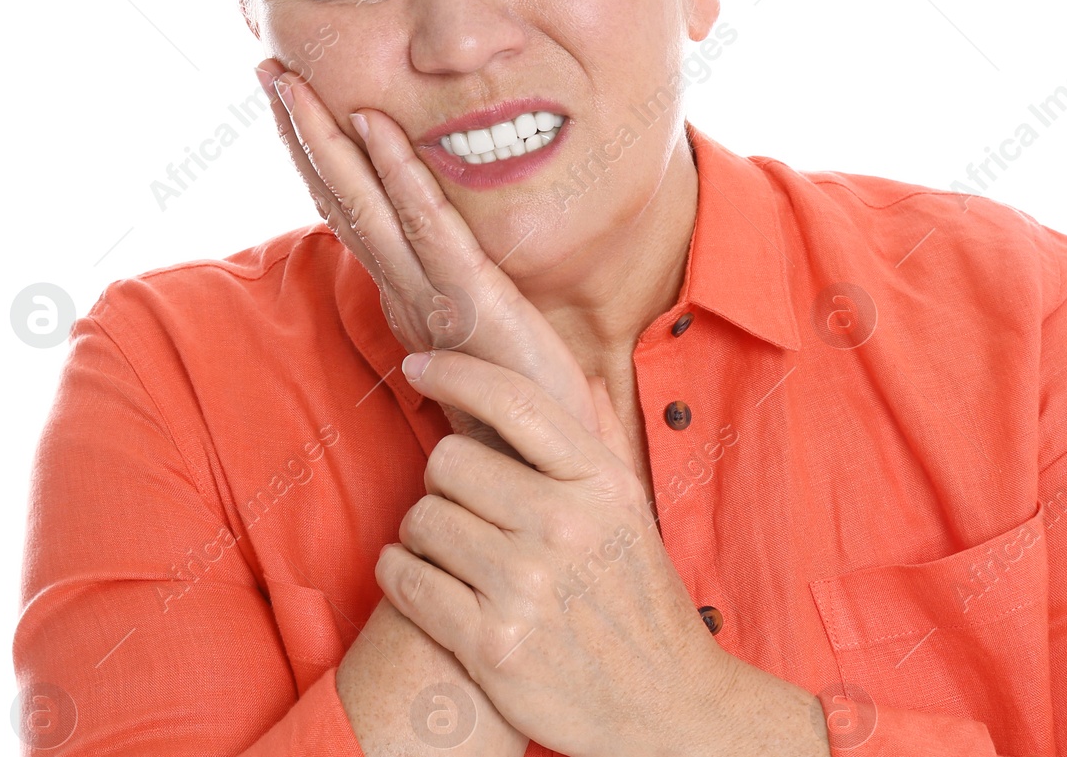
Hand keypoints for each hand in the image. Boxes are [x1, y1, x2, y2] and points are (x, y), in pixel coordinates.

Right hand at [255, 60, 597, 453]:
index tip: (287, 103)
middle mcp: (404, 291)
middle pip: (339, 199)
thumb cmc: (518, 404)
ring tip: (294, 83)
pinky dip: (400, 172)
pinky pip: (428, 224)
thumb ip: (446, 305)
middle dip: (301, 133)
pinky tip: (378, 125)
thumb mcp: (474, 340)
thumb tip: (425, 273)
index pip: (348, 214)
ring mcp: (431, 295)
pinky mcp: (470, 299)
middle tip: (266, 70)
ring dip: (328, 140)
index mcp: (405, 296)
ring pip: (365, 205)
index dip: (315, 158)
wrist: (550, 468)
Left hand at [377, 349, 745, 756]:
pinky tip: (421, 576)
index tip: (420, 363)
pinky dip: (400, 574)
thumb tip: (577, 375)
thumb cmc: (639, 597)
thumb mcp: (632, 509)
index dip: (456, 372)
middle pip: (448, 461)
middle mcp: (563, 527)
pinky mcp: (490, 646)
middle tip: (461, 502)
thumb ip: (601, 437)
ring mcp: (525, 588)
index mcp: (601, 483)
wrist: (666, 703)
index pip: (515, 403)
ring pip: (422, 519)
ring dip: (424, 532)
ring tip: (452, 548)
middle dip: (443, 479)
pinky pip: (407, 582)